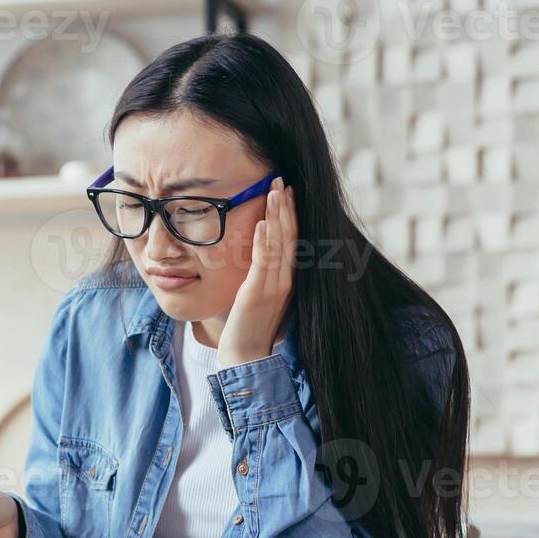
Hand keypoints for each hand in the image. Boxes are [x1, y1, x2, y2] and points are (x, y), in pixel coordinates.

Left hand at [217, 177, 295, 367]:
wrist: (246, 358)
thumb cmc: (251, 328)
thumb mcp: (261, 296)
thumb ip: (264, 276)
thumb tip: (261, 255)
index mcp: (287, 279)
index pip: (292, 240)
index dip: (290, 214)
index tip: (287, 191)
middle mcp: (285, 280)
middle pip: (289, 236)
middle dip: (285, 207)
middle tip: (281, 179)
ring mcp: (273, 287)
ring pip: (279, 245)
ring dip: (276, 216)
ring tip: (274, 191)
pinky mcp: (256, 295)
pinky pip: (263, 264)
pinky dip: (264, 242)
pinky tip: (262, 223)